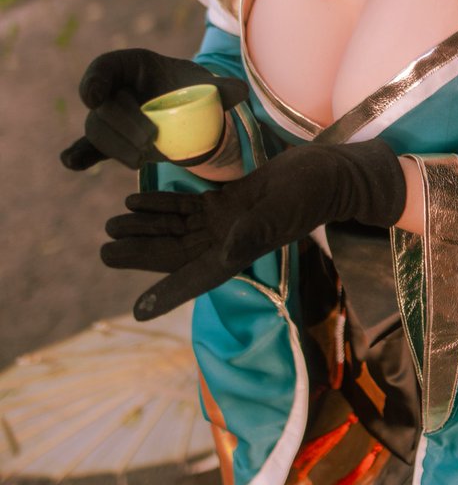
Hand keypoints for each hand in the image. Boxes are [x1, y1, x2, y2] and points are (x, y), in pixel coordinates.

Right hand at [60, 49, 248, 170]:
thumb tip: (240, 91)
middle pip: (104, 106)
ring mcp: (106, 117)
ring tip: (141, 159)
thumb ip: (221, 88)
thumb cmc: (188, 88)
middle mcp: (112, 90)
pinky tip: (72, 161)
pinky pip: (87, 148)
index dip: (96, 80)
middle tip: (149, 139)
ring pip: (98, 131)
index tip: (94, 97)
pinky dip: (79, 155)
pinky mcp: (108, 141)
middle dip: (123, 124)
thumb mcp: (204, 84)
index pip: (104, 67)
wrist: (185, 110)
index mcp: (129, 65)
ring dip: (116, 147)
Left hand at [102, 138, 406, 319]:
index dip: (166, 295)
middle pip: (173, 252)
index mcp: (237, 252)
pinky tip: (137, 198)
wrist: (327, 174)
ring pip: (175, 229)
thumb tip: (226, 252)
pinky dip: (162, 205)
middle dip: (139, 251)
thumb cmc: (309, 195)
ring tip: (112, 222)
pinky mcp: (227, 203)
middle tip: (104, 249)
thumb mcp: (282, 211)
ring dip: (145, 226)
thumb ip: (254, 232)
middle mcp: (226, 242)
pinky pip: (187, 207)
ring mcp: (224, 222)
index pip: (195, 278)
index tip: (138, 311)